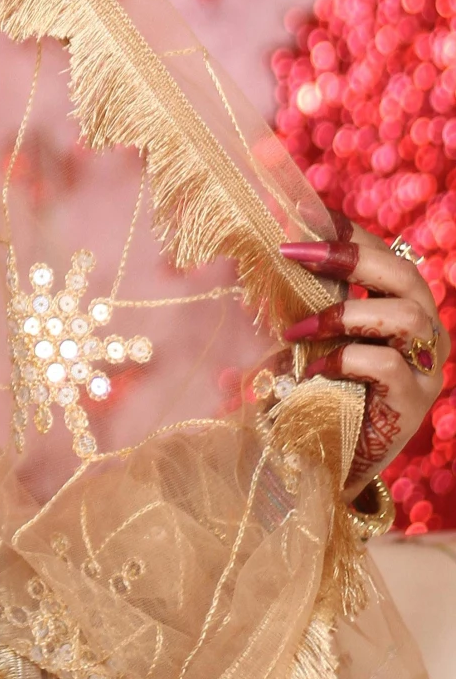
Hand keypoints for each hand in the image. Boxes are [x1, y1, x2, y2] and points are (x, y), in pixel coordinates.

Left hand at [279, 224, 448, 497]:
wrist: (328, 466)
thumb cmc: (316, 393)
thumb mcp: (311, 338)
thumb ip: (303, 301)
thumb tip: (253, 253)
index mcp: (402, 309)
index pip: (386, 254)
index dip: (349, 232)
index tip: (304, 212)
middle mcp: (424, 333)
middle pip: (405, 273)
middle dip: (347, 255)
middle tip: (290, 251)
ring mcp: (425, 369)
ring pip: (405, 314)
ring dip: (342, 313)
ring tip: (295, 330)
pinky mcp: (413, 403)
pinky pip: (387, 365)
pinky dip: (345, 358)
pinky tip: (313, 369)